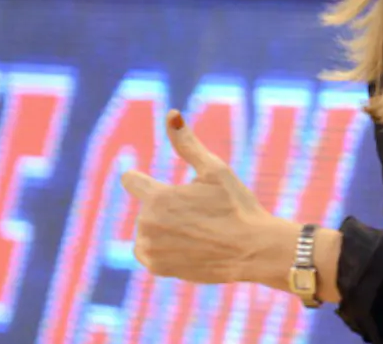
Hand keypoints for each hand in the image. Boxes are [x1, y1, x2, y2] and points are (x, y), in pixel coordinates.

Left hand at [122, 110, 296, 286]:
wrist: (252, 250)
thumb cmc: (235, 205)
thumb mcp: (214, 169)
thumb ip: (187, 143)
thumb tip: (171, 113)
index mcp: (158, 197)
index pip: (131, 180)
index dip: (142, 178)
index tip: (153, 182)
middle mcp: (148, 224)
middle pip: (146, 208)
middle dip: (165, 206)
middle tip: (198, 212)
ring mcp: (151, 249)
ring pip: (146, 231)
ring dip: (162, 228)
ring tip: (195, 230)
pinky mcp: (157, 268)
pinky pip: (149, 252)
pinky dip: (163, 248)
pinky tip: (188, 246)